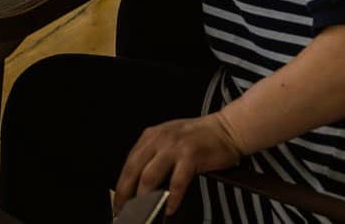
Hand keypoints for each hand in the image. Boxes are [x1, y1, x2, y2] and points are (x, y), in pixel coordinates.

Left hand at [113, 113, 242, 215]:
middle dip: (125, 194)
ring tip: (142, 214)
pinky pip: (176, 182)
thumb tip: (141, 184)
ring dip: (143, 198)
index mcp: (151, 136)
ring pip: (149, 176)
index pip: (129, 162)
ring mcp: (174, 147)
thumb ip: (155, 156)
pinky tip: (169, 209)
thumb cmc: (198, 137)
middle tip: (123, 211)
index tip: (118, 201)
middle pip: (133, 169)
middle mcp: (158, 139)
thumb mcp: (169, 140)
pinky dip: (171, 198)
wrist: (225, 129)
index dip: (121, 184)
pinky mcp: (190, 156)